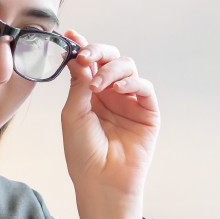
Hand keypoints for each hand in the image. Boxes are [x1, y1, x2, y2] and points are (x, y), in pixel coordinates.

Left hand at [59, 34, 157, 218]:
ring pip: (127, 68)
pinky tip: (117, 89)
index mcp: (90, 94)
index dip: (82, 47)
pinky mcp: (148, 112)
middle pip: (110, 59)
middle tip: (87, 55)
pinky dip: (131, 82)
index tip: (71, 36)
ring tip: (99, 84)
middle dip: (99, 52)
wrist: (101, 181)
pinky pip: (144, 87)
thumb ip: (79, 83)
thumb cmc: (83, 154)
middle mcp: (111, 94)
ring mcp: (130, 102)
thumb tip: (80, 55)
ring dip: (112, 69)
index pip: (89, 63)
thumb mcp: (73, 114)